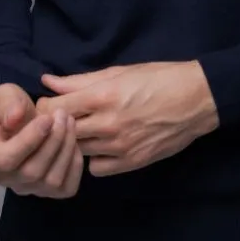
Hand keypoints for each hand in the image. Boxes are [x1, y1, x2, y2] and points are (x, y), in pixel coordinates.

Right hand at [0, 82, 83, 198]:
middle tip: (63, 115)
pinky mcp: (48, 193)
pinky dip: (74, 165)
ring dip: (66, 149)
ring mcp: (26, 188)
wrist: (22, 119)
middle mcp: (2, 178)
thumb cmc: (10, 107)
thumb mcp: (4, 95)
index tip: (47, 117)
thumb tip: (14, 119)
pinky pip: (66, 188)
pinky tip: (73, 142)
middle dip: (53, 141)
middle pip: (32, 172)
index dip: (30, 140)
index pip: (6, 159)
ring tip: (70, 122)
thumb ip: (7, 104)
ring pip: (51, 181)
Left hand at [39, 60, 218, 176]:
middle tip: (60, 120)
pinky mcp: (131, 162)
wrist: (196, 100)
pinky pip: (96, 168)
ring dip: (76, 142)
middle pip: (60, 132)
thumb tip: (48, 81)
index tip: (47, 105)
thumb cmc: (158, 78)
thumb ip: (80, 80)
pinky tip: (102, 147)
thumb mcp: (118, 72)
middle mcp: (106, 123)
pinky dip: (94, 159)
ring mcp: (119, 146)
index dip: (43, 106)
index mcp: (101, 96)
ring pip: (77, 150)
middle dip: (55, 125)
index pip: (52, 107)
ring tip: (85, 131)